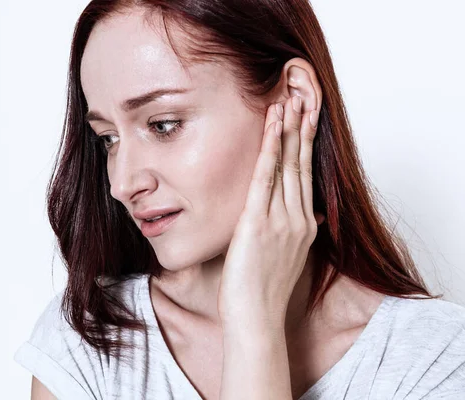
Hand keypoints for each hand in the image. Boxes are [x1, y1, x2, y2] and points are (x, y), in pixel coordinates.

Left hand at [217, 95, 319, 330]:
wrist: (255, 317)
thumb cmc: (263, 291)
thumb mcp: (288, 258)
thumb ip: (298, 233)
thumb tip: (310, 217)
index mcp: (303, 227)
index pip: (306, 178)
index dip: (305, 148)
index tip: (306, 122)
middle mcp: (297, 220)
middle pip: (301, 166)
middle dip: (301, 130)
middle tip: (303, 99)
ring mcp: (280, 221)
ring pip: (286, 166)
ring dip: (286, 132)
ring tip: (287, 102)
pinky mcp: (258, 224)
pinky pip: (265, 179)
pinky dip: (269, 151)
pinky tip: (271, 129)